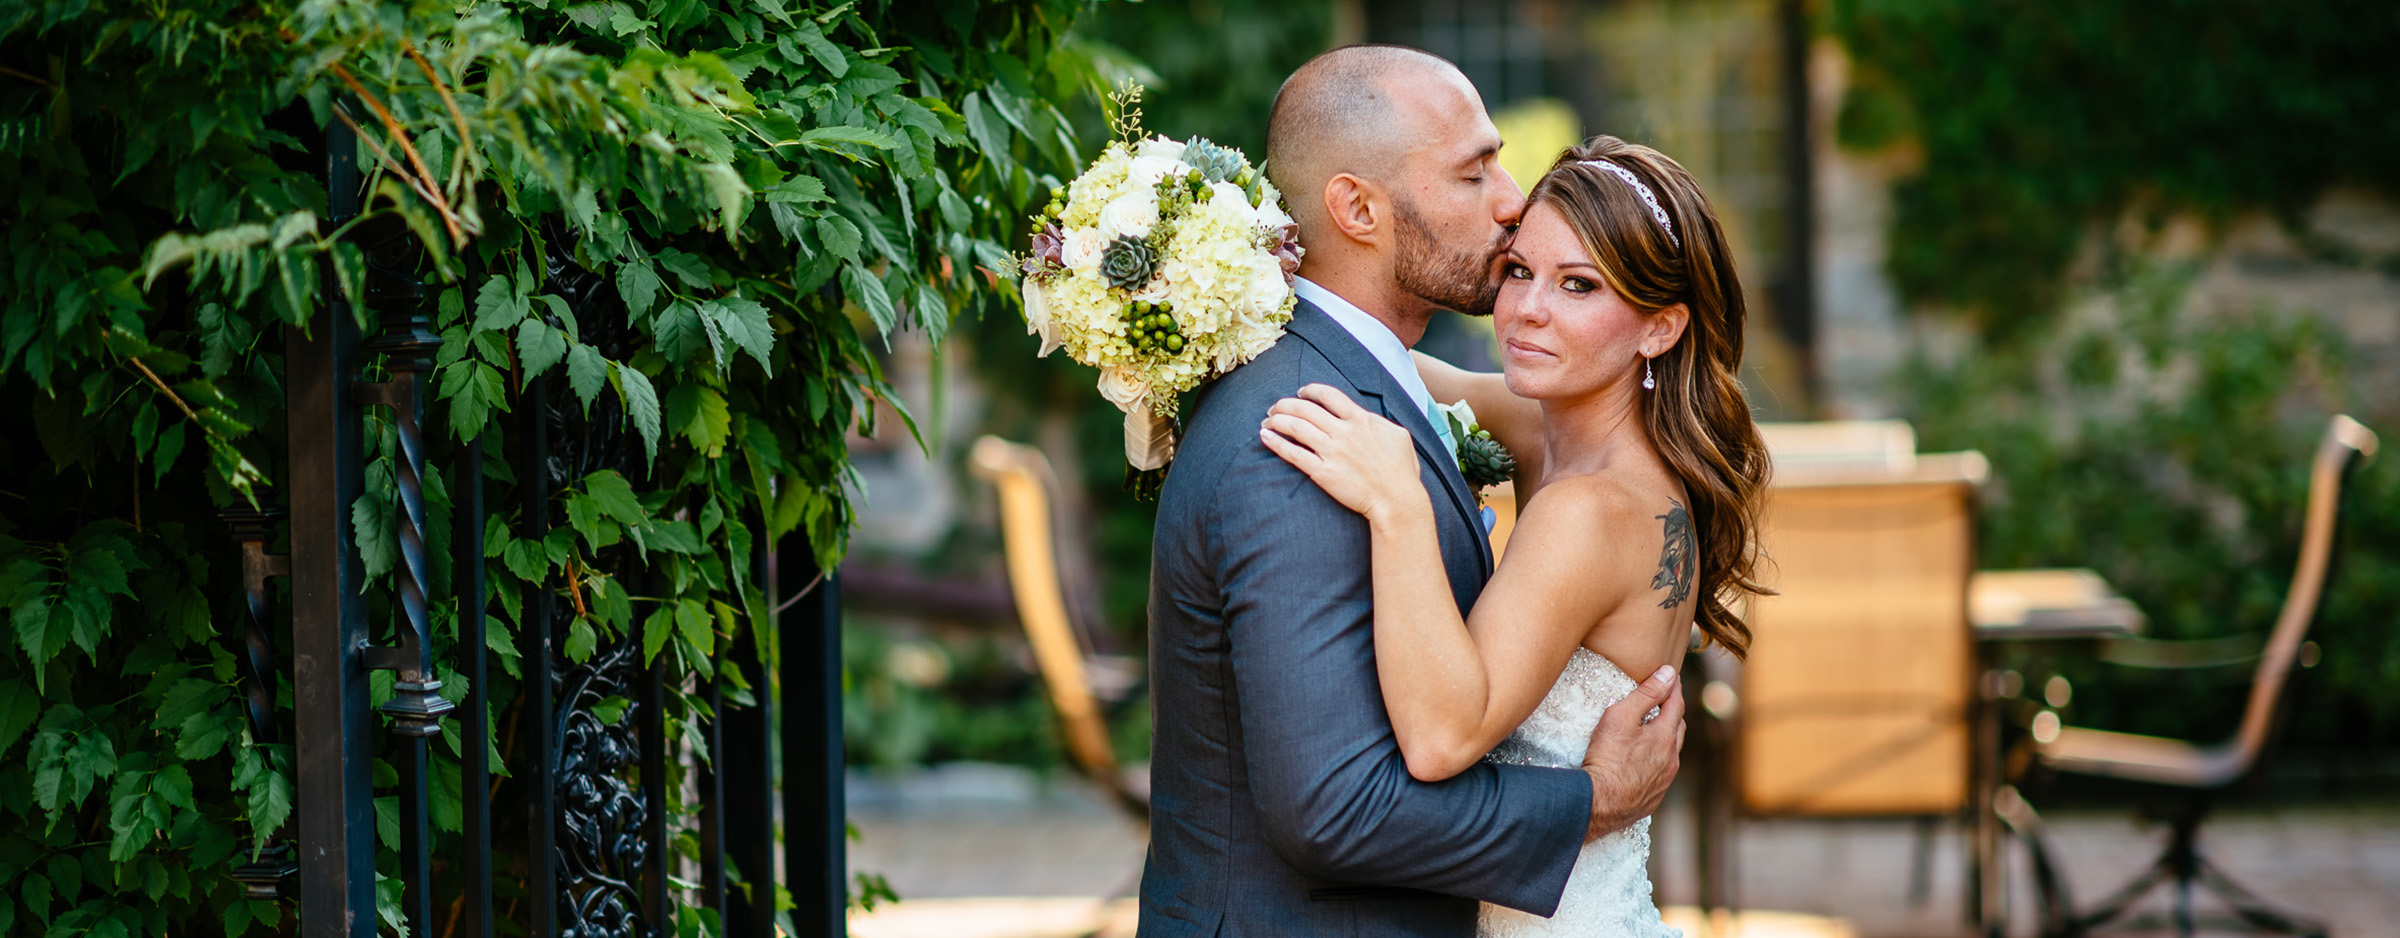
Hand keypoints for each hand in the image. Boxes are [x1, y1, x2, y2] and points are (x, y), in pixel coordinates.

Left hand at [1259, 384, 1428, 524]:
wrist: (1397, 500)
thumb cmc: (1402, 471)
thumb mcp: (1398, 436)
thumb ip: (1379, 422)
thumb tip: (1368, 418)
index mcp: (1361, 420)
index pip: (1329, 395)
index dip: (1310, 390)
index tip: (1300, 392)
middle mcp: (1344, 432)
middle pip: (1306, 409)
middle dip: (1285, 404)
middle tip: (1275, 407)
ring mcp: (1332, 452)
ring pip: (1296, 427)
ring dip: (1277, 420)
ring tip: (1267, 420)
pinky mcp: (1323, 472)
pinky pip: (1293, 454)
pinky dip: (1276, 443)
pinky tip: (1264, 436)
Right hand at [1580, 664, 1684, 841]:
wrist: (1599, 803)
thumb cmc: (1607, 757)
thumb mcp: (1622, 716)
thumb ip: (1647, 693)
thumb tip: (1669, 673)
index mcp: (1665, 736)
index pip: (1676, 704)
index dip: (1673, 687)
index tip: (1672, 676)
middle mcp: (1671, 758)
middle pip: (1678, 728)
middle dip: (1673, 712)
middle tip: (1664, 701)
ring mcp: (1664, 780)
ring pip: (1672, 753)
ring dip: (1667, 738)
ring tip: (1655, 731)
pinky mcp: (1654, 797)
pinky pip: (1662, 773)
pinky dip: (1658, 761)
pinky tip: (1645, 762)